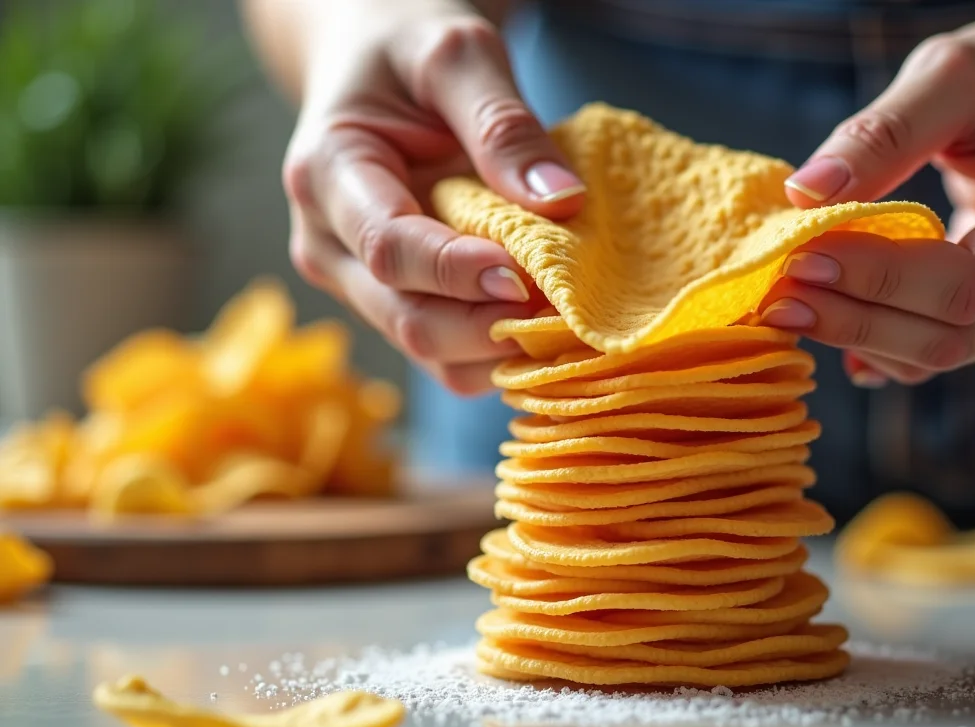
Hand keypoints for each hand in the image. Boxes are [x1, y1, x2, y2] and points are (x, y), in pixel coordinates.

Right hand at [281, 2, 583, 394]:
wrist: (380, 58)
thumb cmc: (412, 45)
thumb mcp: (459, 53)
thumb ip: (503, 123)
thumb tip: (561, 202)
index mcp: (326, 172)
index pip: (390, 246)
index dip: (458, 273)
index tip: (525, 276)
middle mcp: (328, 242)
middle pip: (406, 317)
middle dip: (489, 324)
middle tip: (567, 311)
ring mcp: (357, 280)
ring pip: (427, 349)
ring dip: (499, 348)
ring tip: (564, 319)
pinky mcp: (393, 301)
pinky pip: (446, 352)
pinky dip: (496, 351)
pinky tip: (543, 324)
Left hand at [760, 11, 974, 386]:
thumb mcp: (962, 71)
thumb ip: (886, 130)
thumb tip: (806, 194)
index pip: (965, 282)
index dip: (878, 280)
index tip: (801, 258)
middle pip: (950, 335)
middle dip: (854, 319)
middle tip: (775, 296)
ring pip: (940, 355)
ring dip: (858, 335)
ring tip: (789, 303)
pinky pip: (940, 351)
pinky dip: (879, 341)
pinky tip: (829, 325)